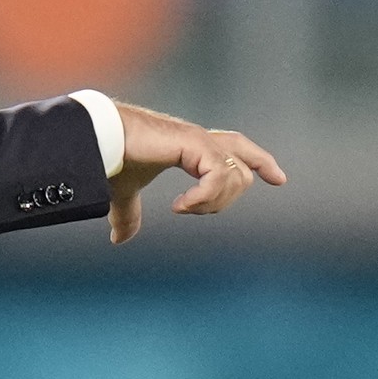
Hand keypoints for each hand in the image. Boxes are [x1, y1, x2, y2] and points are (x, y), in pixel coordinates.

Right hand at [107, 102, 286, 244]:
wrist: (98, 138)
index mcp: (188, 146)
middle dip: (235, 190)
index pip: (235, 148)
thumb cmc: (109, 158)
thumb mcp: (124, 192)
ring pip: (236, 175)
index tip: (279, 179)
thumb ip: (129, 214)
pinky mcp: (193, 143)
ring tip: (184, 208)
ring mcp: (199, 140)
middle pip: (243, 165)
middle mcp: (199, 139)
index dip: (260, 161)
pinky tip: (180, 206)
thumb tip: (119, 240)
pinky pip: (219, 176)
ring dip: (213, 201)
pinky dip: (203, 197)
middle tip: (222, 199)